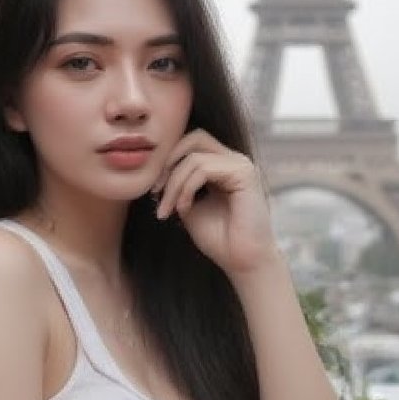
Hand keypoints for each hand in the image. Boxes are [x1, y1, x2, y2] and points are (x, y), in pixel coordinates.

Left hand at [154, 131, 275, 275]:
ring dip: (173, 184)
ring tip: (168, 209)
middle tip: (156, 191)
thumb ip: (179, 185)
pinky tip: (184, 209)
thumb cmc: (219, 239)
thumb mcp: (189, 207)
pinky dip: (186, 188)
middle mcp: (234, 161)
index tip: (155, 192)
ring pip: (194, 157)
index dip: (168, 162)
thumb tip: (157, 171)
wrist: (242, 262)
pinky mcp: (244, 173)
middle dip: (168, 162)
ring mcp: (240, 165)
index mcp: (223, 166)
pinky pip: (203, 168)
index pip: (191, 144)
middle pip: (194, 138)